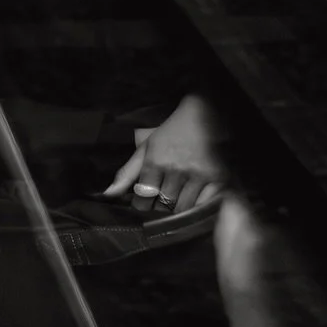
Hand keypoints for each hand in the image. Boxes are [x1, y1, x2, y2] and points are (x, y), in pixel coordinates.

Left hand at [102, 93, 224, 213]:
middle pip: (163, 206)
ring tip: (177, 203)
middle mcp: (176, 169)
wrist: (205, 115)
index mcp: (155, 160)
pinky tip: (194, 203)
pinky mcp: (218, 179)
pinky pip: (204, 207)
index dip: (141, 205)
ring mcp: (198, 175)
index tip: (144, 204)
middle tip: (161, 204)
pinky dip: (197, 210)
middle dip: (159, 209)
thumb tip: (108, 195)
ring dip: (178, 211)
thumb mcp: (146, 148)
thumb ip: (127, 173)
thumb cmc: (171, 133)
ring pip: (184, 209)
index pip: (143, 198)